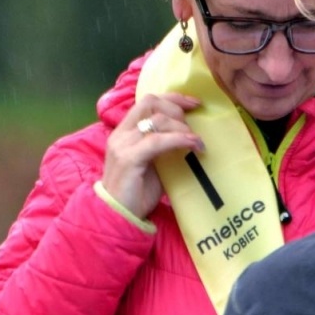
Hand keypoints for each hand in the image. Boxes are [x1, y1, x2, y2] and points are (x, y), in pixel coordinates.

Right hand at [102, 93, 204, 219]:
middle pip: (151, 102)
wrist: (118, 216)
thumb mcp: (154, 164)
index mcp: (124, 132)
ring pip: (157, 121)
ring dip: (182, 128)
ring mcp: (123, 145)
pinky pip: (157, 141)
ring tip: (196, 142)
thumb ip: (164, 147)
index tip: (195, 103)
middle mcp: (121, 134)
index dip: (173, 98)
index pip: (147, 101)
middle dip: (178, 109)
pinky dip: (178, 140)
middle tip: (194, 128)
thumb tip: (189, 136)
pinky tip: (192, 144)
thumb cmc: (137, 194)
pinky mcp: (129, 159)